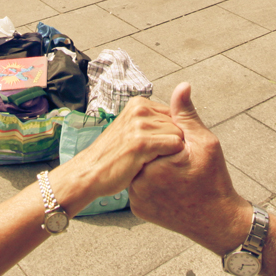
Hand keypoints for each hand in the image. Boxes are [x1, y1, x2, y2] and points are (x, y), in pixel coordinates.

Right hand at [65, 95, 183, 198]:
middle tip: (152, 155)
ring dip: (170, 152)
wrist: (91, 171)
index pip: (173, 114)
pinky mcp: (141, 142)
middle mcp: (139, 109)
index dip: (170, 134)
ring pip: (178, 135)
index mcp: (138, 104)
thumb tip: (184, 118)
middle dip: (171, 142)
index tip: (157, 147)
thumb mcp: (134, 131)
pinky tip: (153, 164)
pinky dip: (170, 158)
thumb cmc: (115, 155)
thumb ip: (155, 122)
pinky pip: (174, 146)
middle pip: (178, 124)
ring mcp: (140, 125)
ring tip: (150, 160)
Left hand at [128, 84, 252, 254]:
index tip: (184, 150)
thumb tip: (181, 86)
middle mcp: (138, 183)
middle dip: (158, 151)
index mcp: (153, 164)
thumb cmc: (215, 180)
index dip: (168, 137)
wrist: (218, 222)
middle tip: (181, 164)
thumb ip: (187, 115)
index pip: (150, 136)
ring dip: (152, 164)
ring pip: (138, 168)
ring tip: (176, 175)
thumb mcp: (205, 143)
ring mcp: (136, 199)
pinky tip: (170, 186)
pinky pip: (139, 186)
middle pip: (142, 152)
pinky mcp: (138, 209)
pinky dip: (150, 182)